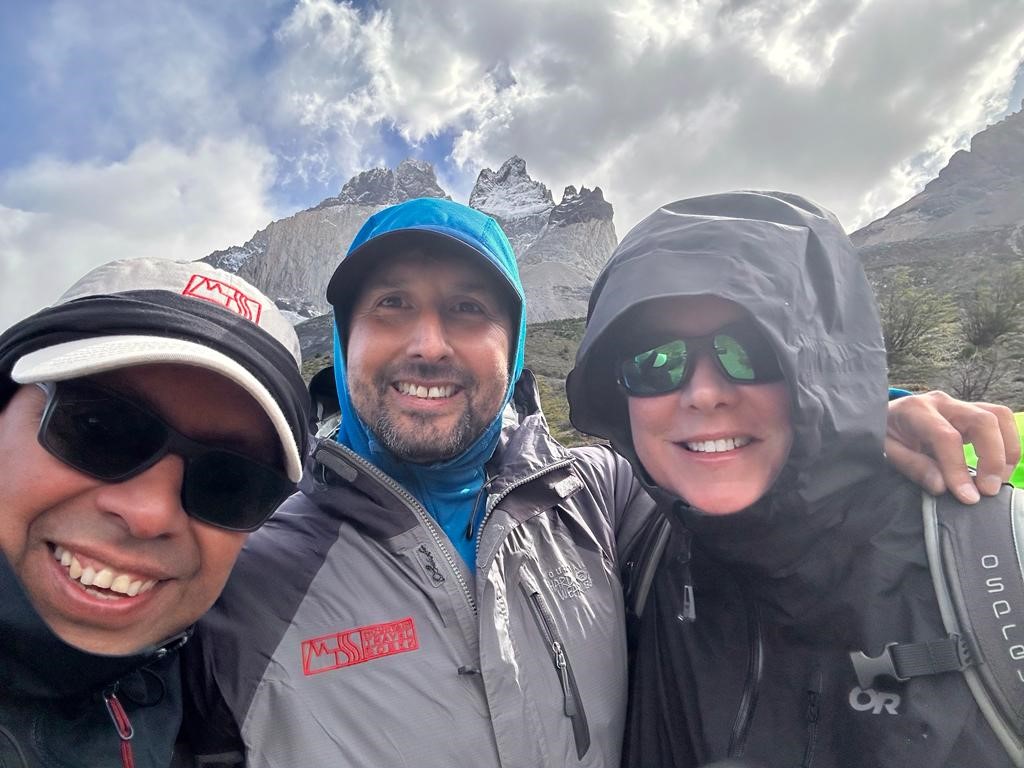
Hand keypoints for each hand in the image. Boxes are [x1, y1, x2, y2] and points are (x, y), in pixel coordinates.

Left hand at [885, 391, 1019, 503]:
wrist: (882, 416)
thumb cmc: (883, 434)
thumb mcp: (885, 452)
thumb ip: (913, 467)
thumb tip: (943, 487)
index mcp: (914, 410)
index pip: (946, 437)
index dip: (959, 468)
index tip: (967, 497)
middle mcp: (941, 402)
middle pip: (983, 420)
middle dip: (993, 458)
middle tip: (988, 490)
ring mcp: (958, 403)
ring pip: (998, 416)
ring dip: (1006, 450)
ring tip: (997, 480)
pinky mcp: (969, 411)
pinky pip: (1000, 421)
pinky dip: (1006, 445)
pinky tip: (997, 469)